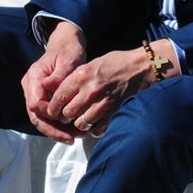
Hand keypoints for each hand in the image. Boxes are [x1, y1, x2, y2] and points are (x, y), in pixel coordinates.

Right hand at [21, 21, 87, 141]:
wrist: (66, 44)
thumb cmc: (68, 50)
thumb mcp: (68, 60)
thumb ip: (60, 75)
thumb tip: (50, 87)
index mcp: (34, 78)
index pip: (35, 104)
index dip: (49, 115)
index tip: (66, 122)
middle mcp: (31, 87)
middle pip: (35, 115)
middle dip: (51, 130)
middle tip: (69, 139)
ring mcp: (35, 93)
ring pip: (39, 118)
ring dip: (54, 130)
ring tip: (73, 138)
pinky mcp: (42, 97)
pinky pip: (46, 115)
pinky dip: (57, 125)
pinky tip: (71, 131)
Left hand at [49, 39, 178, 135]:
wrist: (140, 67)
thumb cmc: (113, 63)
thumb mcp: (88, 64)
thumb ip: (71, 78)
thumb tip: (52, 88)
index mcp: (81, 76)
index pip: (58, 97)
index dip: (52, 107)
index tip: (53, 110)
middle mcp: (90, 90)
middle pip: (67, 113)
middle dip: (64, 117)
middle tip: (66, 116)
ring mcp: (104, 102)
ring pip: (81, 123)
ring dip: (78, 123)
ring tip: (80, 119)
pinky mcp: (115, 111)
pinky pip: (98, 128)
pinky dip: (94, 129)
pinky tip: (94, 123)